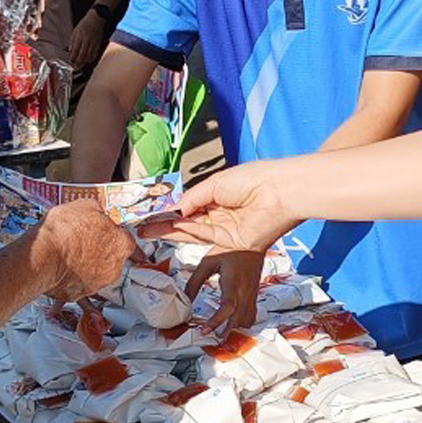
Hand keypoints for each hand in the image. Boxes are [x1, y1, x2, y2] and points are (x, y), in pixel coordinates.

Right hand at [31, 199, 137, 301]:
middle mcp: (114, 268)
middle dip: (101, 251)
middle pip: (113, 258)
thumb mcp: (85, 206)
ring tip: (69, 253)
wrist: (41, 255)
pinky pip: (78, 284)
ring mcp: (97, 284)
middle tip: (84, 241)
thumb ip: (98, 212)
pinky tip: (61, 266)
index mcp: (121, 244)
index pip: (128, 240)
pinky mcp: (79, 294)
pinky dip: (72, 277)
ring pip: (96, 273)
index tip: (109, 233)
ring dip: (87, 265)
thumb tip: (97, 211)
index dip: (115, 235)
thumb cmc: (63, 231)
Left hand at [69, 12, 109, 70]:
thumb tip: (70, 51)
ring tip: (80, 66)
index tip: (70, 62)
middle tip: (75, 68)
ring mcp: (93, 42)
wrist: (96, 18)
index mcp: (79, 37)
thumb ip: (72, 41)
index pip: (75, 51)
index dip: (72, 58)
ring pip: (89, 56)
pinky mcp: (98, 43)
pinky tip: (87, 61)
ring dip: (84, 62)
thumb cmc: (84, 24)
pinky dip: (91, 59)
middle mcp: (86, 40)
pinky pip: (95, 54)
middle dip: (78, 63)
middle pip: (82, 55)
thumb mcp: (75, 31)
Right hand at [145, 162, 297, 255]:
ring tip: (147, 230)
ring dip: (170, 231)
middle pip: (189, 222)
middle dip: (166, 224)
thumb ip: (193, 198)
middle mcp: (222, 214)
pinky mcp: (232, 243)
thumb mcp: (216, 184)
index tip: (153, 211)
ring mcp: (226, 230)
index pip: (191, 206)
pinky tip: (168, 228)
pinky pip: (205, 237)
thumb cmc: (253, 180)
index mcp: (220, 196)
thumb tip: (175, 209)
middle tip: (143, 227)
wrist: (278, 191)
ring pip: (193, 232)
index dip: (172, 209)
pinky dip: (186, 232)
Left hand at [186, 249, 267, 334]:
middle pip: (237, 320)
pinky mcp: (254, 294)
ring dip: (234, 328)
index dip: (216, 322)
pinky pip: (252, 314)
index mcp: (233, 283)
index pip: (227, 308)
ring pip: (247, 321)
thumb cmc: (232, 247)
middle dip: (224, 332)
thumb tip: (185, 299)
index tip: (204, 330)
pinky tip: (233, 320)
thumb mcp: (208, 262)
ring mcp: (252, 294)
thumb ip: (195, 282)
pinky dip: (243, 322)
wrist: (253, 240)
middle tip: (210, 337)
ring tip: (221, 330)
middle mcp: (245, 291)